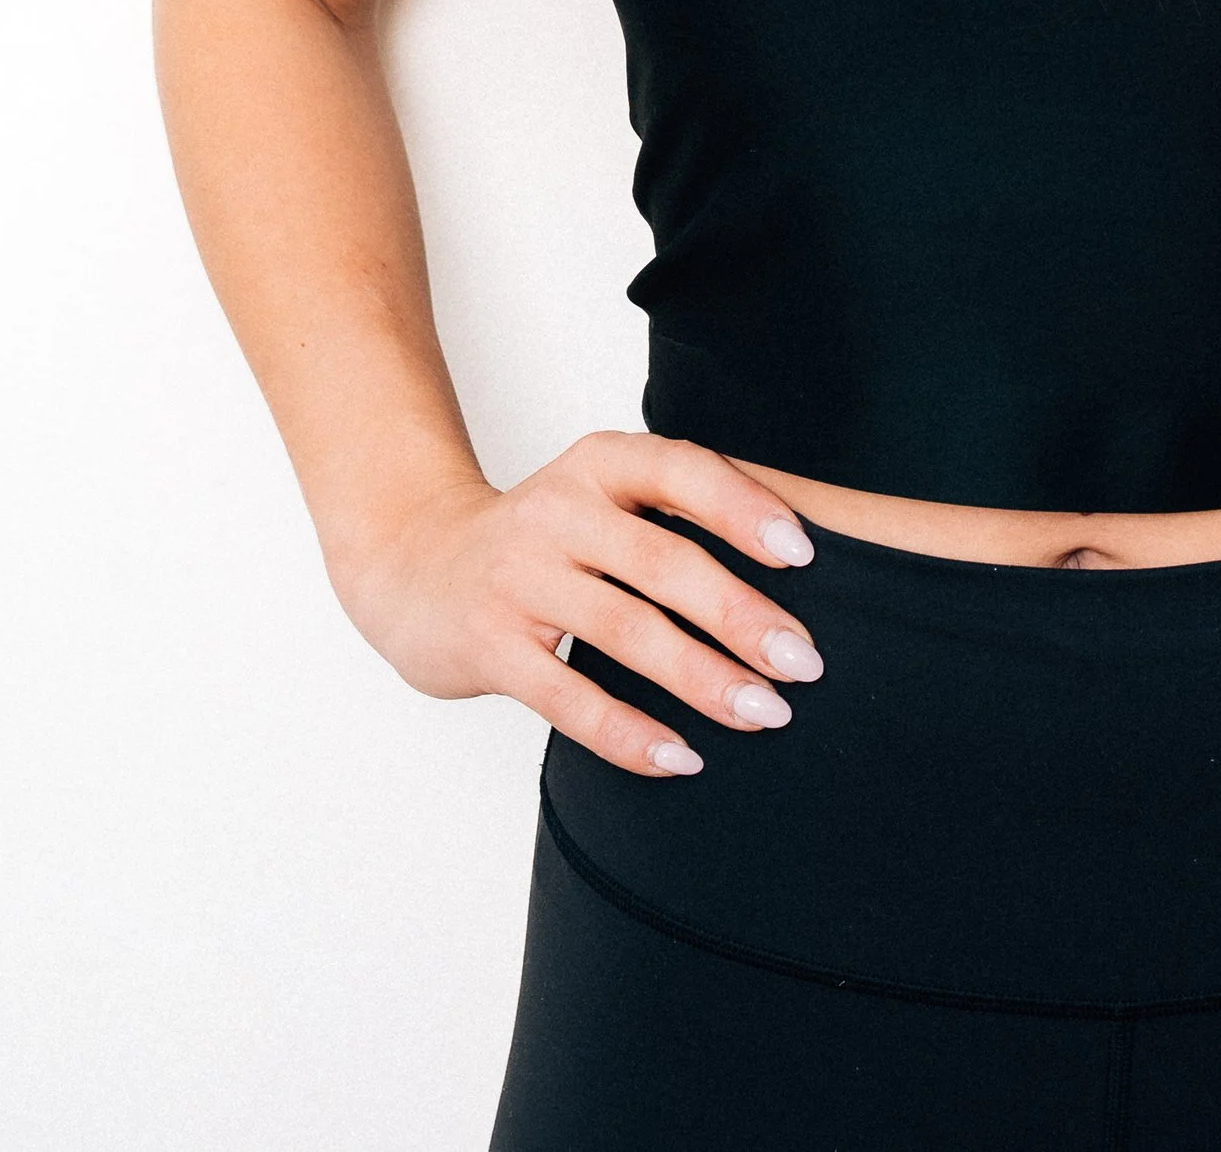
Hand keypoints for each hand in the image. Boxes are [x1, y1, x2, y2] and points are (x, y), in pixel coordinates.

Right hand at [331, 430, 825, 774]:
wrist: (414, 564)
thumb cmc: (542, 538)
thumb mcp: (599, 496)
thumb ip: (674, 515)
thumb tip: (796, 567)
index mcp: (598, 463)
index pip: (682, 472)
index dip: (745, 510)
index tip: (806, 555)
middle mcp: (559, 510)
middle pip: (665, 562)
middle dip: (743, 615)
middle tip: (805, 662)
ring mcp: (520, 577)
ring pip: (627, 632)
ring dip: (703, 678)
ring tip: (763, 713)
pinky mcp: (490, 645)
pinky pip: (570, 696)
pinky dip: (630, 732)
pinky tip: (681, 758)